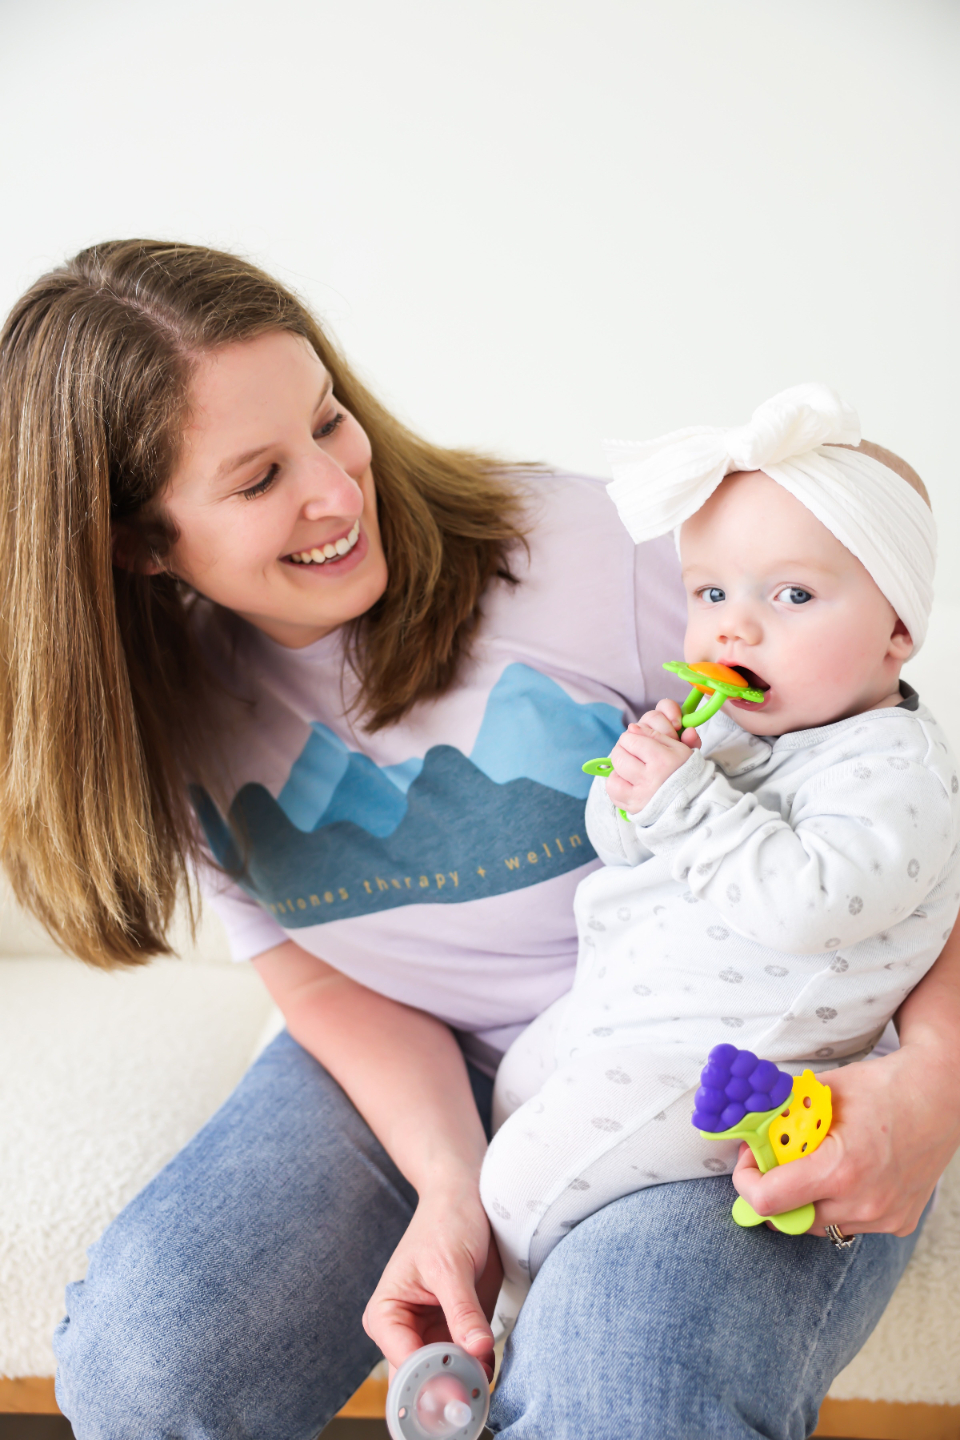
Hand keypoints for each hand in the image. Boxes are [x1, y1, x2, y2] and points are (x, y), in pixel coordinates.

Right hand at [362, 1177, 502, 1378]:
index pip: (405, 1362)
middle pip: (419, 1379)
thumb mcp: (452, 1264)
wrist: (466, 1199)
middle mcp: (404, 1331)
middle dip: (446, 1391)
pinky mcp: (457, 1332)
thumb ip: (462, 1309)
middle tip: (473, 1398)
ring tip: (485, 1386)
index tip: (461, 1385)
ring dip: (465, 1385)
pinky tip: (491, 1372)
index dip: (432, 1379)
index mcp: (386, 1314)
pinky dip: (478, 1372)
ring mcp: (431, 1335)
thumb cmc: (446, 1221)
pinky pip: (466, 1364)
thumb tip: (476, 1351)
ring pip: (444, 1378)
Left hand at [606, 699, 699, 814]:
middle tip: (631, 751)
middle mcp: (650, 779)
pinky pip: (613, 790)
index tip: (636, 740)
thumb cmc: (686, 770)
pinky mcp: (634, 808)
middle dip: (622, 749)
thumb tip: (631, 727)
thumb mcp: (679, 748)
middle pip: (619, 755)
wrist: (694, 800)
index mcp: (663, 761)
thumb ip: (655, 734)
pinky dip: (617, 782)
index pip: (631, 740)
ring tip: (630, 766)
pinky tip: (628, 780)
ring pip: (614, 772)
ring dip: (619, 766)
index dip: (631, 736)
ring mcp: (640, 795)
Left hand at [732, 1039, 958, 1237]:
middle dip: (773, 1193)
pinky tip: (845, 1174)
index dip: (747, 1182)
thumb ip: (783, 1116)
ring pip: (821, 1225)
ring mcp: (884, 1218)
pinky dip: (837, 1204)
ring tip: (811, 1165)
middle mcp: (864, 1203)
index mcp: (840, 1169)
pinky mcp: (899, 1223)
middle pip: (791, 1219)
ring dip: (806, 1202)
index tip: (749, 1161)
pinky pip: (852, 1224)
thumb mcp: (821, 1093)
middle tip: (772, 1163)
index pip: (770, 1201)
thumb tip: (748, 1129)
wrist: (939, 1094)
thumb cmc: (880, 1087)